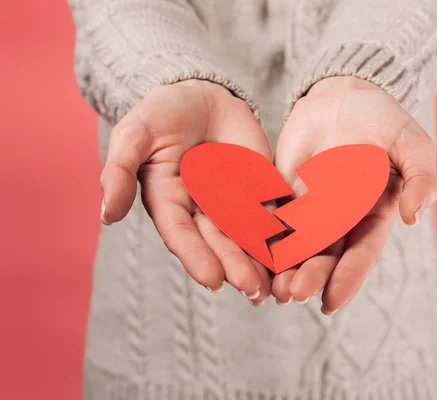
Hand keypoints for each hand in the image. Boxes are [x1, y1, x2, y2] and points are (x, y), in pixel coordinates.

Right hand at [100, 80, 270, 304]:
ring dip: (261, 262)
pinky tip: (297, 254)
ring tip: (276, 287)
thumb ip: (120, 172)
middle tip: (253, 291)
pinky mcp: (259, 190)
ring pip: (248, 236)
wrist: (202, 93)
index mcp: (169, 201)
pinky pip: (273, 214)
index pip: (182, 235)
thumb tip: (107, 215)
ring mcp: (232, 201)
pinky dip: (283, 234)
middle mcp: (200, 209)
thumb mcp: (134, 135)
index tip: (213, 281)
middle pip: (219, 243)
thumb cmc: (162, 112)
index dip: (196, 257)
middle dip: (235, 267)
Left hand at [271, 76, 436, 313]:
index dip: (348, 278)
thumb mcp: (411, 143)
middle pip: (325, 256)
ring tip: (270, 288)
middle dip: (309, 277)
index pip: (361, 253)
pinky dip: (261, 238)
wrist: (342, 94)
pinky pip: (270, 219)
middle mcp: (340, 218)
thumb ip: (420, 177)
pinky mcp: (283, 193)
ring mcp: (310, 207)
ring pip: (295, 245)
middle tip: (292, 294)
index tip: (330, 302)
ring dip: (283, 269)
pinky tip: (248, 255)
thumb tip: (414, 217)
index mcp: (372, 213)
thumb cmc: (383, 118)